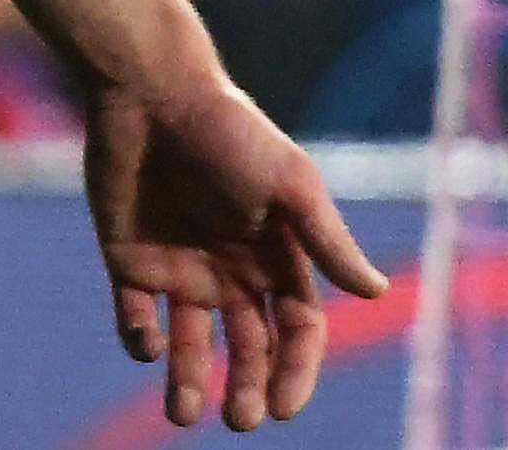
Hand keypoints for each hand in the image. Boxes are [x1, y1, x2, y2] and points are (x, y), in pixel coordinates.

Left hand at [86, 78, 387, 429]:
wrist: (151, 91)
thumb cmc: (229, 130)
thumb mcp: (289, 182)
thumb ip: (326, 240)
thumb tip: (377, 292)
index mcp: (274, 252)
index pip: (296, 328)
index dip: (296, 370)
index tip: (283, 408)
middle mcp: (231, 267)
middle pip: (249, 347)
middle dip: (248, 388)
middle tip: (240, 419)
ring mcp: (179, 266)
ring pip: (191, 347)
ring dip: (189, 384)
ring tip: (184, 412)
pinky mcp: (130, 260)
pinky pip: (136, 318)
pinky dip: (141, 341)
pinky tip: (149, 340)